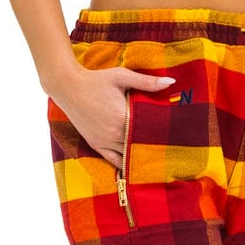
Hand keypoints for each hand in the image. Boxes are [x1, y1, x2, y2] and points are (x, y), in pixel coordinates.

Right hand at [53, 66, 175, 168]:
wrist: (68, 87)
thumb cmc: (96, 80)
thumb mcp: (122, 76)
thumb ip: (147, 82)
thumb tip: (171, 81)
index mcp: (123, 117)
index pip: (149, 130)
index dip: (163, 132)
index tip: (176, 133)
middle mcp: (114, 134)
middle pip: (140, 144)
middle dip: (154, 145)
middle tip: (171, 148)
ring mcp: (104, 141)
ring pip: (129, 155)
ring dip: (141, 155)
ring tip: (159, 159)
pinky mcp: (96, 145)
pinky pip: (114, 160)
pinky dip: (125, 164)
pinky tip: (136, 168)